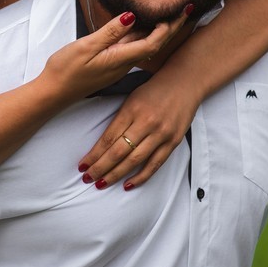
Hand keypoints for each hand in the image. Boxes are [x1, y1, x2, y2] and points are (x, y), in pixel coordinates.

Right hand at [39, 10, 188, 101]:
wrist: (53, 93)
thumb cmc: (66, 71)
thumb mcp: (86, 47)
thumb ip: (110, 32)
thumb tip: (132, 16)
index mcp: (121, 59)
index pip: (153, 43)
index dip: (168, 27)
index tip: (180, 11)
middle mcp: (124, 64)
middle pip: (155, 45)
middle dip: (171, 27)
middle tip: (187, 10)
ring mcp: (118, 66)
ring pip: (145, 46)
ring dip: (159, 31)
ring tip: (171, 14)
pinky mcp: (110, 66)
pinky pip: (133, 49)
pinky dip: (143, 36)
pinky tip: (143, 27)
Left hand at [77, 73, 199, 190]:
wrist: (185, 82)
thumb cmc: (154, 90)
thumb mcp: (131, 98)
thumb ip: (119, 120)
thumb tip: (102, 145)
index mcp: (132, 109)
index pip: (108, 138)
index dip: (94, 155)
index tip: (82, 166)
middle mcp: (146, 122)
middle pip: (119, 152)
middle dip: (100, 168)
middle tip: (88, 178)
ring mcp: (161, 133)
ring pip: (135, 160)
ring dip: (116, 175)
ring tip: (102, 184)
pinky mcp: (173, 141)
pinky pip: (155, 164)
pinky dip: (141, 177)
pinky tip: (128, 184)